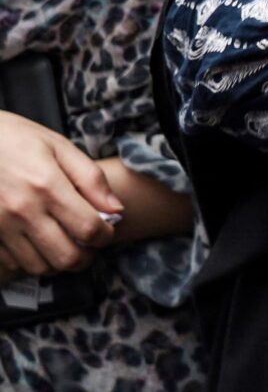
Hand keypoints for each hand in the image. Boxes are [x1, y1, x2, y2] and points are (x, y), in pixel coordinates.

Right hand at [0, 110, 116, 277]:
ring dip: (59, 263)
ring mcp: (1, 227)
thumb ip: (91, 178)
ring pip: (39, 267)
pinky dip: (30, 262)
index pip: (88, 227)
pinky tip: (38, 247)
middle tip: (90, 247)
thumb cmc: (17, 140)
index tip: (107, 232)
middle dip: (86, 258)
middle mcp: (23, 211)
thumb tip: (116, 209)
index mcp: (47, 186)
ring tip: (66, 247)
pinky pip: (13, 265)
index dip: (105, 236)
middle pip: (65, 257)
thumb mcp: (59, 147)